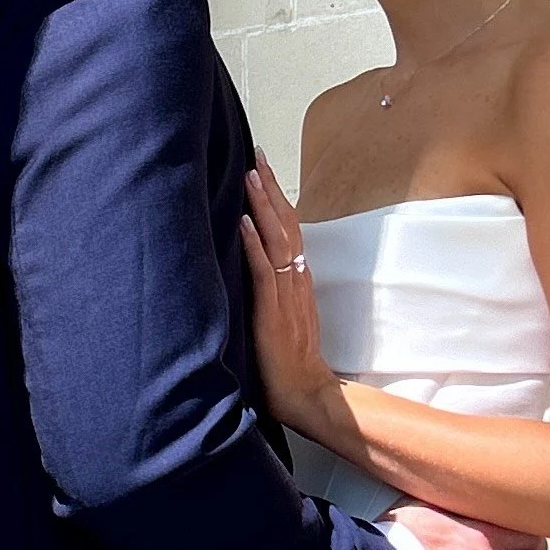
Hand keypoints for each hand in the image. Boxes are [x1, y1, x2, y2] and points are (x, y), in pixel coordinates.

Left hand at [239, 158, 337, 437]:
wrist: (305, 393)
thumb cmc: (287, 361)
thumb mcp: (282, 317)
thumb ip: (272, 292)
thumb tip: (252, 267)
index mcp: (298, 281)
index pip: (290, 230)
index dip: (277, 199)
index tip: (263, 170)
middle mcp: (296, 281)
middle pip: (287, 225)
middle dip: (271, 189)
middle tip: (257, 156)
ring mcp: (287, 295)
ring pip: (278, 240)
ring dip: (263, 206)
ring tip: (251, 176)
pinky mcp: (274, 312)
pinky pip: (264, 272)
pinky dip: (254, 245)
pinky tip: (244, 223)